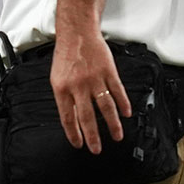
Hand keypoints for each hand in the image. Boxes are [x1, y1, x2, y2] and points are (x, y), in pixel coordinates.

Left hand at [50, 33, 132, 153]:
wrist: (78, 34)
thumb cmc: (67, 56)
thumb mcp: (57, 79)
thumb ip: (65, 98)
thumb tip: (72, 118)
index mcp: (62, 89)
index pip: (68, 118)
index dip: (74, 134)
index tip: (79, 144)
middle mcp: (79, 86)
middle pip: (87, 117)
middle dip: (93, 136)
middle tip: (97, 148)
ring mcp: (95, 79)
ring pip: (106, 107)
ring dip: (112, 124)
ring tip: (117, 135)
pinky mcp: (109, 72)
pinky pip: (118, 91)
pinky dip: (123, 103)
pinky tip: (126, 113)